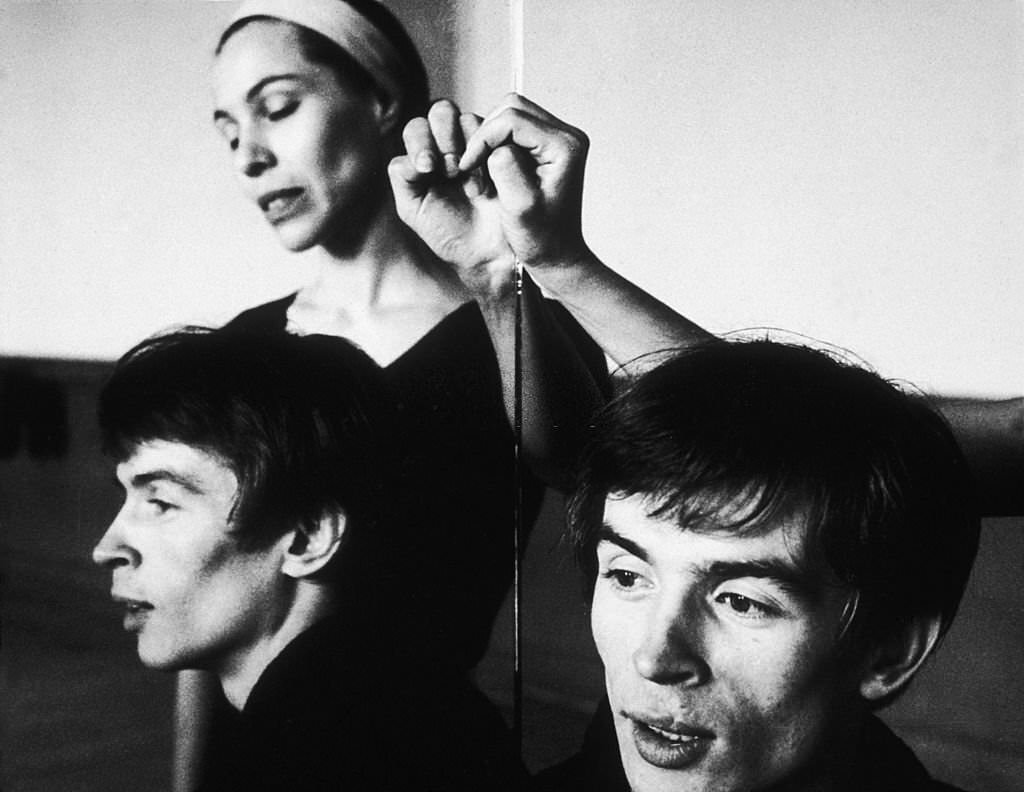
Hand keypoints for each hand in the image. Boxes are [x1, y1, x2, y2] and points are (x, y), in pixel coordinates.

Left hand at [388, 100, 514, 299]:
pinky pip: (491, 135)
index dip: (420, 143)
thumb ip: (403, 178)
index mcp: (425, 157)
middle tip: (450, 169)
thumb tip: (410, 157)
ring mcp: (477, 146)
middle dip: (443, 136)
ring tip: (469, 180)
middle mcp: (449, 146)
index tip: (428, 167)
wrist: (487, 253)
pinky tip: (485, 182)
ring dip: (465, 145)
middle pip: (441, 113)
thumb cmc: (450, 234)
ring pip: (466, 118)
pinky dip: (485, 152)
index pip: (417, 130)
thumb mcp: (413, 209)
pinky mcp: (501, 152)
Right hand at [459, 93, 590, 270]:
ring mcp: (559, 139)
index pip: (513, 119)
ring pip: (512, 115)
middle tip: (472, 164)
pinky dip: (497, 144)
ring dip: (490, 138)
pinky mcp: (548, 147)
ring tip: (482, 168)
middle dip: (486, 133)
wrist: (557, 255)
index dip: (483, 138)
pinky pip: (515, 130)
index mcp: (565, 146)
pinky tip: (492, 169)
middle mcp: (567, 136)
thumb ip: (506, 170)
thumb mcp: (520, 208)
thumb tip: (495, 146)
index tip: (466, 165)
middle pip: (513, 108)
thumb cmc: (542, 239)